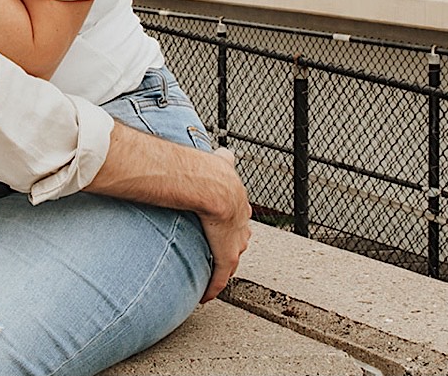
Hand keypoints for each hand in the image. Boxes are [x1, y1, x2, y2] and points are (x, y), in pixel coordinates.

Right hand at [197, 147, 251, 302]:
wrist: (213, 186)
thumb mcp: (223, 163)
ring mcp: (235, 240)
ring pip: (231, 258)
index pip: (239, 214)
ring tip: (213, 274)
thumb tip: (226, 149)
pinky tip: (206, 297)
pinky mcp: (226, 255)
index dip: (232, 221)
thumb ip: (223, 158)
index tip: (224, 226)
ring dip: (223, 267)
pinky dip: (213, 287)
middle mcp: (241, 221)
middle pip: (239, 237)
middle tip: (219, 251)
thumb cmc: (212, 171)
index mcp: (239, 201)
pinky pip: (220, 277)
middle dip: (231, 244)